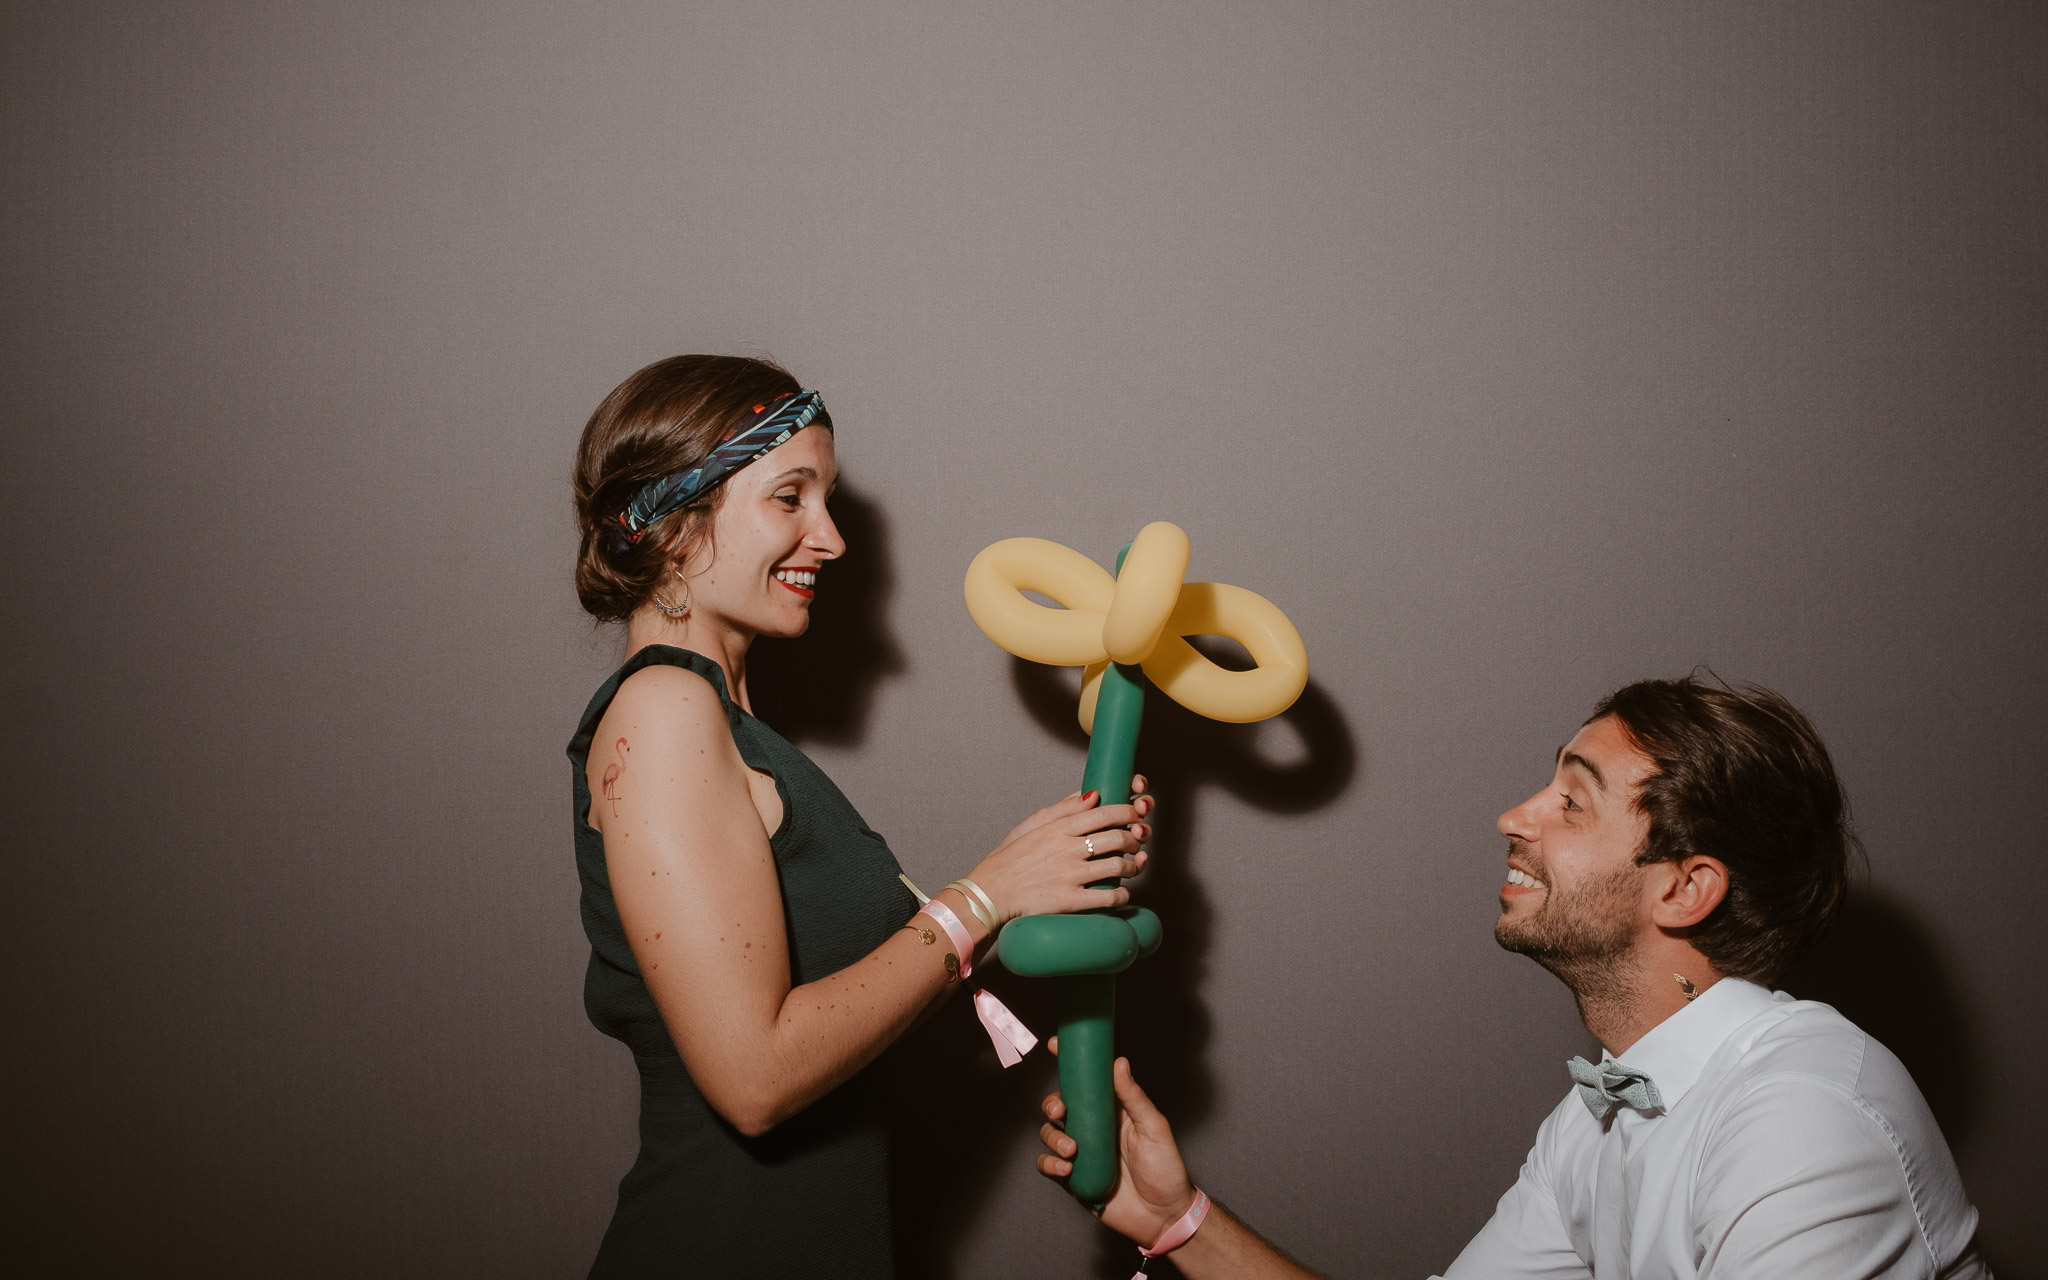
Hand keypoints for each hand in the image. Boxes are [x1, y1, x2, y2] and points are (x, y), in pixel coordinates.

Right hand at [968, 777, 1154, 921]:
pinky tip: (1122, 893)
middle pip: (1117, 838)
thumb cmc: (1009, 859)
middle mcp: (1067, 849)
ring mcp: (1070, 875)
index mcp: (1058, 829)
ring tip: (1131, 867)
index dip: (1128, 812)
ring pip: (1117, 866)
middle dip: (1133, 839)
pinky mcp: (1070, 901)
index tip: (1135, 815)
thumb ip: (1063, 809)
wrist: (990, 893)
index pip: (1104, 813)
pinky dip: (1122, 895)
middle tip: (1134, 842)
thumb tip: (1093, 795)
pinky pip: (1109, 897)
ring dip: (1132, 867)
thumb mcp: (1031, 825)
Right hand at [1036, 1041, 1195, 1247]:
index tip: (1056, 1045)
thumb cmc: (1166, 1169)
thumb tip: (1119, 1062)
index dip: (1069, 1063)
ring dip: (1052, 1136)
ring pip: (1049, 1134)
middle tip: (1059, 1110)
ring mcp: (1082, 1153)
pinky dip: (1049, 1164)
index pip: (1087, 1081)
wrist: (1164, 1216)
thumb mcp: (1154, 1128)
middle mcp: (1093, 1128)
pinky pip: (1048, 1166)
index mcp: (1112, 1111)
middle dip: (1051, 1103)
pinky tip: (1066, 1168)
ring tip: (1071, 1149)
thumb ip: (1134, 1097)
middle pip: (1060, 1106)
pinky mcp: (1073, 1179)